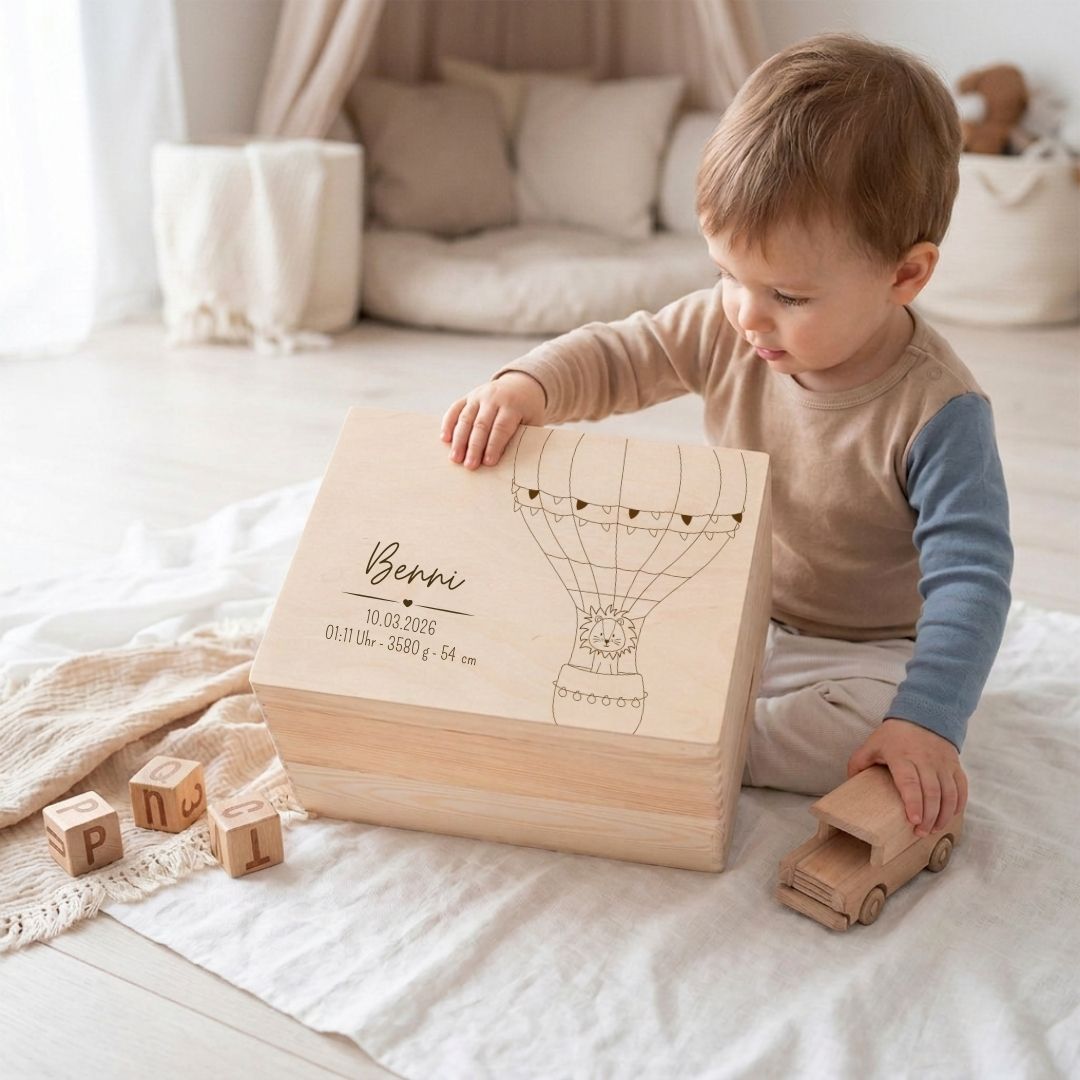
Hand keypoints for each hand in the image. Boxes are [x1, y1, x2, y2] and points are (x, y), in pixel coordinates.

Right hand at [441, 372, 545, 468]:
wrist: (521, 384)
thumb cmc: (528, 410)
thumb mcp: (533, 420)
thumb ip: (522, 436)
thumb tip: (511, 461)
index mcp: (512, 404)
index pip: (501, 427)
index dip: (494, 445)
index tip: (488, 462)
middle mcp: (493, 398)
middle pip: (481, 424)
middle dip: (474, 447)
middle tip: (469, 465)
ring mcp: (478, 395)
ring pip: (465, 418)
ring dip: (459, 440)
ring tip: (455, 458)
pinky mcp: (468, 396)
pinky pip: (455, 409)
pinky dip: (448, 424)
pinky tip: (445, 439)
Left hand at [847, 718, 967, 837]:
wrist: (923, 715)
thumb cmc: (894, 735)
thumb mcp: (872, 744)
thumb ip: (858, 763)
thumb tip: (849, 783)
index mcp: (902, 756)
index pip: (910, 782)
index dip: (913, 802)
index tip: (914, 820)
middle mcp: (925, 760)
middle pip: (931, 792)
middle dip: (928, 816)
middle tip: (920, 832)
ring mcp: (942, 763)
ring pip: (949, 793)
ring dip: (943, 815)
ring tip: (933, 829)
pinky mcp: (954, 765)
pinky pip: (961, 787)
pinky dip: (958, 805)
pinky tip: (950, 817)